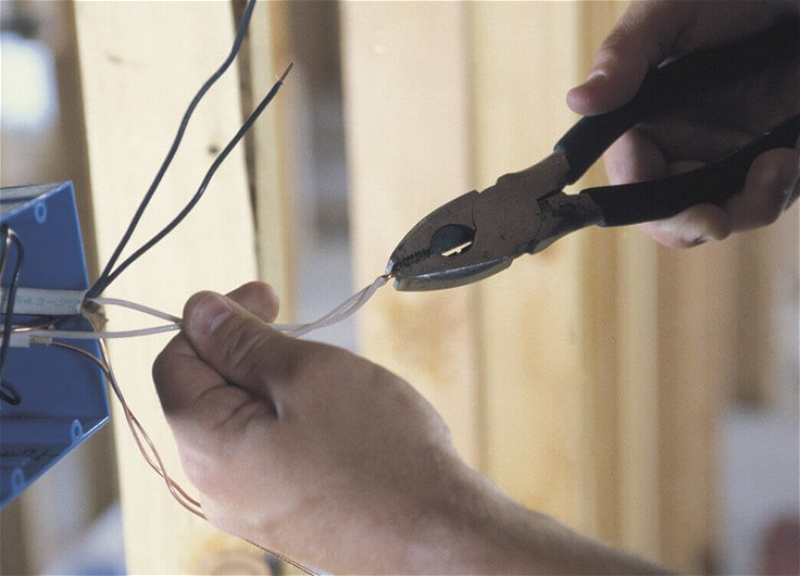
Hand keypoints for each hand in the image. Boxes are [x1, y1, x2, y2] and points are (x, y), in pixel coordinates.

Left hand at [152, 282, 670, 573]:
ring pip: (241, 421)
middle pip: (207, 393)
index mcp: (206, 448)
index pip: (175, 360)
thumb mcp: (308, 373)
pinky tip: (337, 418)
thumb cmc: (381, 456)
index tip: (266, 297)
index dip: (215, 319)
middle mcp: (214, 487)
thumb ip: (242, 341)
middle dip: (248, 352)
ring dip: (275, 385)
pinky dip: (290, 421)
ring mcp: (249, 508)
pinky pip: (266, 453)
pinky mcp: (282, 517)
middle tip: (304, 336)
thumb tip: (198, 312)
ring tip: (330, 381)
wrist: (439, 536)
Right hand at [567, 0, 799, 247]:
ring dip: (752, 205)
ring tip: (779, 163)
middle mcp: (681, 143)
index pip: (631, 180)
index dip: (646, 202)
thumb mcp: (667, 14)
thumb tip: (577, 101)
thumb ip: (623, 58)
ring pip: (727, 212)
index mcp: (644, 119)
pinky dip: (783, 187)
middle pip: (673, 212)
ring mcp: (728, 151)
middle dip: (693, 223)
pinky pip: (772, 193)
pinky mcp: (774, 149)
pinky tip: (790, 155)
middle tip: (714, 220)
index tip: (669, 201)